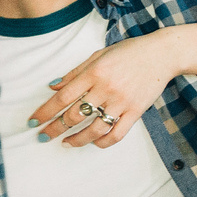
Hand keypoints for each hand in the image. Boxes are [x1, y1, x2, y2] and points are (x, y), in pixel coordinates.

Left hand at [29, 33, 175, 148]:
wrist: (162, 54)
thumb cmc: (129, 52)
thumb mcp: (98, 56)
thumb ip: (75, 73)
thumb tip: (53, 87)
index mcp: (94, 72)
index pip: (62, 98)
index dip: (45, 112)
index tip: (33, 122)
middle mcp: (106, 88)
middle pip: (74, 115)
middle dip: (54, 128)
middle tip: (43, 136)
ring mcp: (122, 101)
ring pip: (94, 129)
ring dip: (76, 140)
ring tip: (66, 143)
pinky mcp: (136, 111)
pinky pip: (117, 133)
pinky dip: (103, 142)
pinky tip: (94, 142)